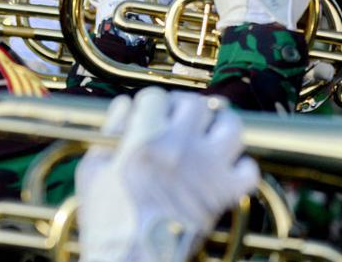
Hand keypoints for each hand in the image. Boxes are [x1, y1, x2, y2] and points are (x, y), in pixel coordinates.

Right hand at [76, 88, 258, 261]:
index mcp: (145, 139)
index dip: (149, 103)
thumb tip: (125, 107)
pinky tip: (228, 168)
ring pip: (231, 125)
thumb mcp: (92, 171)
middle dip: (184, 108)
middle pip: (196, 104)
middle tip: (177, 120)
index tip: (147, 113)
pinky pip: (249, 170)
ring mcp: (207, 168)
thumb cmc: (108, 221)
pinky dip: (242, 167)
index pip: (156, 96)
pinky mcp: (224, 193)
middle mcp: (180, 147)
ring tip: (210, 133)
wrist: (130, 259)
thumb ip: (110, 131)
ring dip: (221, 125)